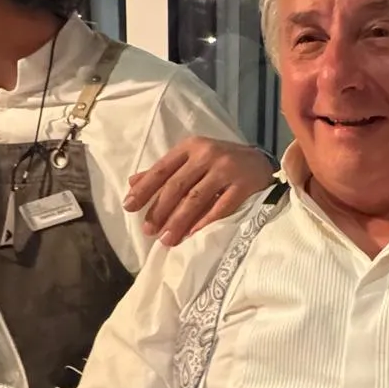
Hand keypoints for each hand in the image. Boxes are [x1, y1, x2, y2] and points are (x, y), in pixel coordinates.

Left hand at [124, 137, 273, 245]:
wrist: (260, 162)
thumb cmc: (220, 162)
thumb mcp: (192, 159)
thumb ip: (164, 171)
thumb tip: (132, 183)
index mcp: (190, 147)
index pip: (161, 169)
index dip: (144, 189)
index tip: (128, 207)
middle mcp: (207, 155)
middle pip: (177, 186)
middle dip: (160, 210)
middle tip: (148, 231)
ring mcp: (227, 169)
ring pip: (196, 198)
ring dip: (179, 221)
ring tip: (167, 240)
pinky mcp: (243, 184)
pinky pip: (221, 207)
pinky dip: (205, 222)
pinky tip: (193, 234)